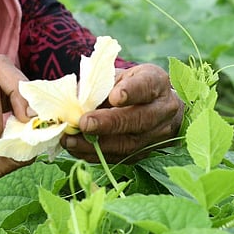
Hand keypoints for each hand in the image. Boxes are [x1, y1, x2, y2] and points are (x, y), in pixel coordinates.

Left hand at [62, 63, 183, 162]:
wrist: (159, 108)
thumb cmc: (133, 86)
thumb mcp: (121, 76)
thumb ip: (101, 85)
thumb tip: (73, 101)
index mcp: (156, 83)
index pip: (146, 86)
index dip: (131, 92)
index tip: (115, 96)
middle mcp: (162, 110)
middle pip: (138, 120)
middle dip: (109, 124)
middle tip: (84, 123)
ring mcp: (156, 135)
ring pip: (127, 144)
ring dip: (96, 144)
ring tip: (71, 140)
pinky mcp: (143, 153)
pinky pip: (119, 157)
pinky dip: (94, 154)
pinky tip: (76, 149)